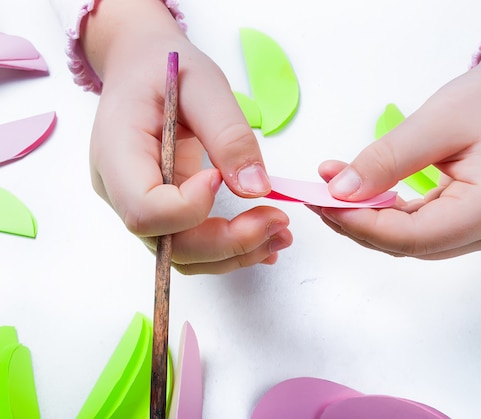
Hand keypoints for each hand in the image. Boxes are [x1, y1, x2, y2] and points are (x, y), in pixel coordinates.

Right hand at [82, 0, 291, 273]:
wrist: (142, 68)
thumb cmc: (165, 68)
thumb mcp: (203, 85)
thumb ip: (228, 135)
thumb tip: (256, 188)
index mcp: (116, 153)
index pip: (144, 209)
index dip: (189, 207)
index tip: (220, 178)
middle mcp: (119, 190)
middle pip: (168, 243)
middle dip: (227, 242)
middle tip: (278, 223)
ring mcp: (139, 205)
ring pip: (182, 254)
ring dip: (235, 253)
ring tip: (280, 234)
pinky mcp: (162, 210)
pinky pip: (191, 242)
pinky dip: (230, 248)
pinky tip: (264, 239)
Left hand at [316, 31, 480, 258]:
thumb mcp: (434, 122)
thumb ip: (386, 161)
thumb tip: (340, 192)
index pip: (413, 236)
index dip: (362, 224)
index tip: (323, 203)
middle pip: (410, 244)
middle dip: (359, 223)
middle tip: (318, 195)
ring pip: (410, 240)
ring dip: (368, 219)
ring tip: (333, 191)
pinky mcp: (471, 223)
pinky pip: (420, 228)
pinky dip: (386, 213)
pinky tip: (361, 194)